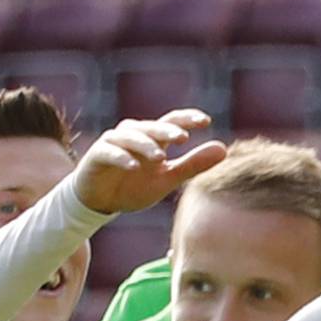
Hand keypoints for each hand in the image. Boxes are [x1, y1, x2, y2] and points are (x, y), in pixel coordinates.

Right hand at [72, 110, 225, 214]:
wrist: (101, 201)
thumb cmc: (135, 186)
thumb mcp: (168, 178)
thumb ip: (193, 164)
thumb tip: (223, 149)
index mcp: (153, 139)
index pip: (171, 122)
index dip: (187, 119)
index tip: (206, 120)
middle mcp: (133, 135)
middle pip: (151, 127)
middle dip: (166, 130)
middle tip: (182, 137)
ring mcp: (113, 144)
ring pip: (130, 137)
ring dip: (145, 145)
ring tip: (160, 156)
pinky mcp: (96, 156)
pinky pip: (109, 153)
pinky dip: (120, 158)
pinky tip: (133, 166)